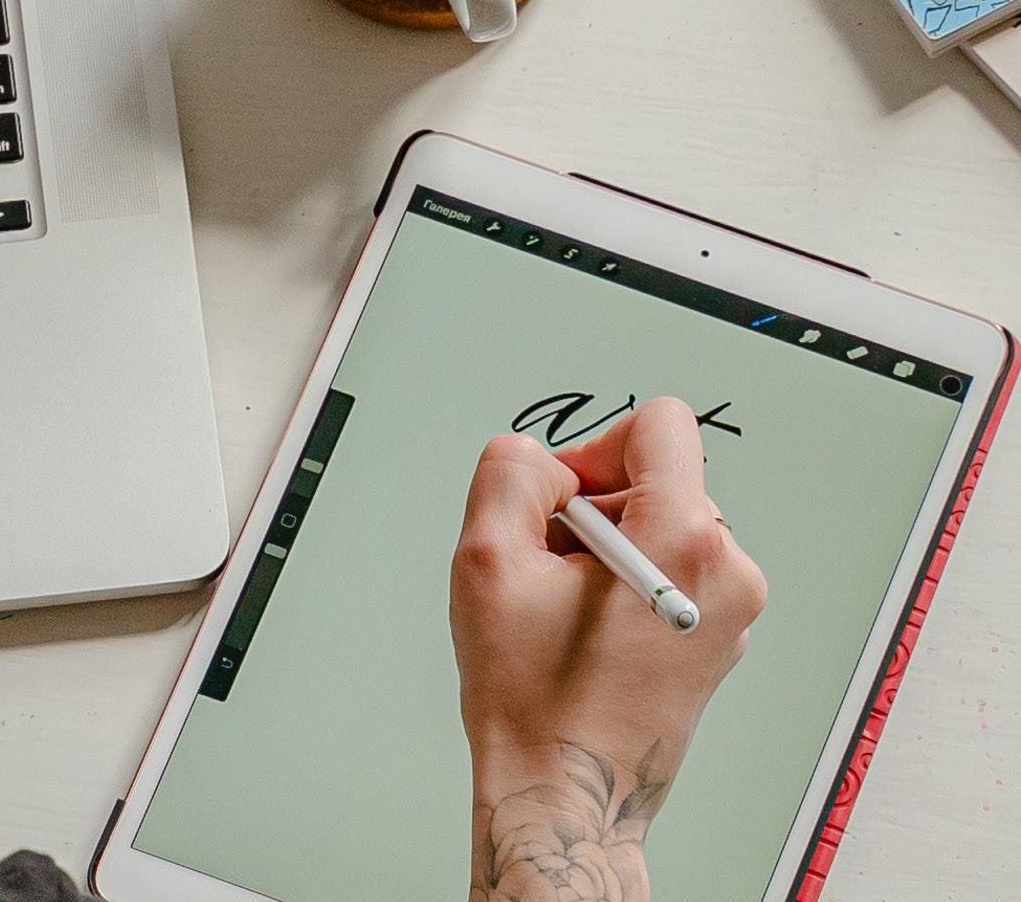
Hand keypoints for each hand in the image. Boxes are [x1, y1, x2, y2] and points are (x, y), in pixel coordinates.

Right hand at [449, 399, 765, 900]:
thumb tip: (543, 459)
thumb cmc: (534, 700)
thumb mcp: (488, 558)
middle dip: (596, 504)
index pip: (661, 423)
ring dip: (608, 545)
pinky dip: (629, 578)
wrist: (564, 797)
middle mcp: (728, 571)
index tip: (565, 496)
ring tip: (568, 606)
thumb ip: (510, 471)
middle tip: (553, 566)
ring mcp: (732, 610)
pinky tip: (591, 629)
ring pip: (662, 521)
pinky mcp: (721, 636)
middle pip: (659, 475)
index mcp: (685, 539)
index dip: (596, 444)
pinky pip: (673, 567)